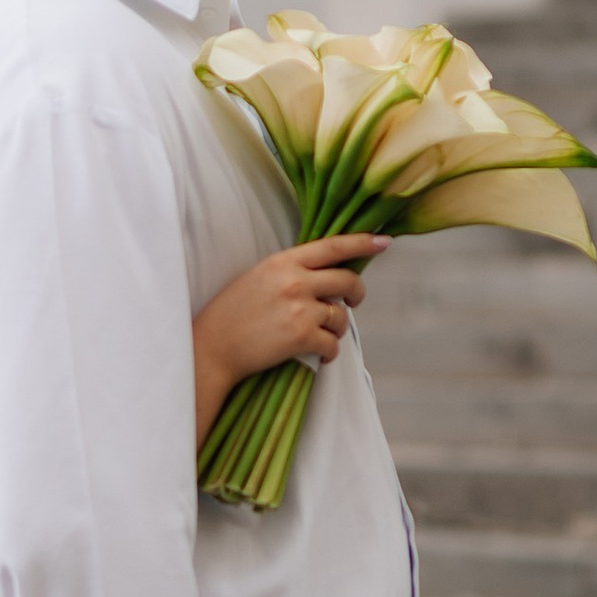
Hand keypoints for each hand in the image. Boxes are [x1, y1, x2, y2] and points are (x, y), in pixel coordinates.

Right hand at [193, 237, 380, 442]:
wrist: (212, 347)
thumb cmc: (233, 314)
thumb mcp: (259, 277)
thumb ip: (291, 271)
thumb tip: (326, 275)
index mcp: (284, 262)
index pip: (333, 246)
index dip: (362, 242)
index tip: (384, 241)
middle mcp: (295, 281)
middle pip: (347, 281)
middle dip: (357, 293)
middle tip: (353, 301)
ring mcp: (300, 309)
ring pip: (341, 317)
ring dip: (335, 328)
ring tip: (318, 335)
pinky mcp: (301, 337)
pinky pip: (333, 344)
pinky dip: (329, 352)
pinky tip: (317, 355)